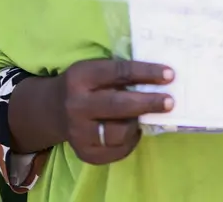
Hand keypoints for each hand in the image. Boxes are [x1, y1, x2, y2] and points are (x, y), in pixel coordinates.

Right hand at [56, 59, 173, 165]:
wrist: (53, 110)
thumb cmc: (85, 85)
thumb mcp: (94, 70)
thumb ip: (119, 74)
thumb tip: (160, 80)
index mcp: (82, 76)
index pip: (119, 72)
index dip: (146, 73)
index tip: (170, 75)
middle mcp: (77, 104)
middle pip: (119, 105)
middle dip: (148, 103)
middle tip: (170, 102)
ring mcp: (78, 131)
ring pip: (119, 132)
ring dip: (137, 124)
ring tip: (143, 118)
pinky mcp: (84, 152)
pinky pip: (116, 151)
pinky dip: (130, 141)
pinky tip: (132, 131)